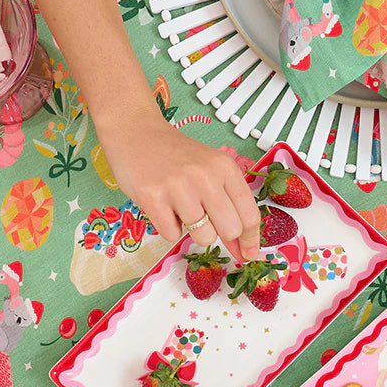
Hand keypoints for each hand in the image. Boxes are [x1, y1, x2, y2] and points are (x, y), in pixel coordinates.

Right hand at [96, 108, 260, 260]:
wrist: (136, 133)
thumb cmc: (177, 157)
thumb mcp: (211, 170)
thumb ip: (229, 205)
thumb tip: (243, 249)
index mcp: (225, 168)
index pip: (250, 215)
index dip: (251, 240)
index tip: (248, 254)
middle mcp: (206, 176)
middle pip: (230, 230)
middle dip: (221, 235)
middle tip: (205, 221)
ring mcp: (179, 187)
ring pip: (203, 237)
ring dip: (192, 231)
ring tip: (180, 207)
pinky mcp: (152, 198)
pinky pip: (172, 235)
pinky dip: (168, 227)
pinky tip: (164, 206)